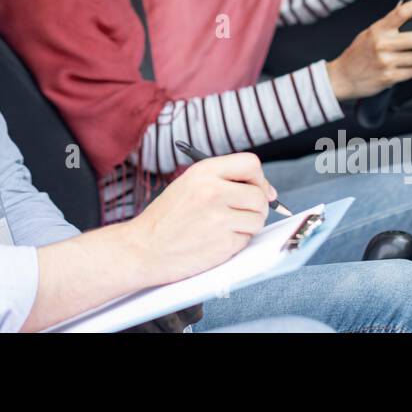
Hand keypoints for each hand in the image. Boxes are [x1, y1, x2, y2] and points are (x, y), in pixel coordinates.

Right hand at [124, 152, 274, 285]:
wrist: (144, 248)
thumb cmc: (166, 218)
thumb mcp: (189, 184)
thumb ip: (224, 181)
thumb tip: (268, 191)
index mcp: (203, 172)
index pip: (251, 163)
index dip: (258, 178)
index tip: (257, 188)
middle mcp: (213, 192)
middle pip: (260, 195)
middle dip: (257, 206)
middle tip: (241, 213)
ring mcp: (219, 219)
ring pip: (258, 219)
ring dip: (248, 226)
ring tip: (225, 227)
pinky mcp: (223, 244)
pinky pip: (247, 240)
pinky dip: (237, 242)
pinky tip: (216, 240)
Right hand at [326, 0, 411, 99]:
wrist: (342, 77)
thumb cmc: (356, 55)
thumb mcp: (368, 34)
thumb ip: (386, 23)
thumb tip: (402, 6)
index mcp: (377, 30)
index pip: (401, 12)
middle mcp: (382, 44)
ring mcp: (386, 61)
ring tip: (401, 60)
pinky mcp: (389, 77)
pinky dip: (408, 72)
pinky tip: (396, 70)